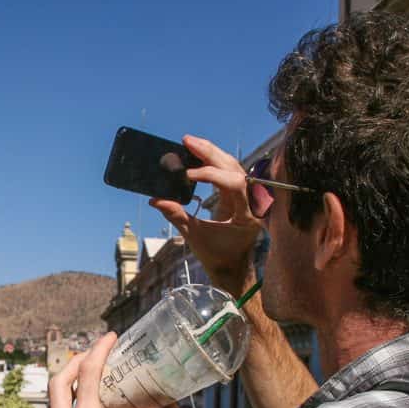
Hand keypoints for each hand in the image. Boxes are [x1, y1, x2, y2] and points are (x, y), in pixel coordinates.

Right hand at [151, 135, 261, 295]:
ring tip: (189, 143)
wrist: (233, 266)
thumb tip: (156, 200)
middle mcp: (252, 202)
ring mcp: (248, 196)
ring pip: (233, 165)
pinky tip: (198, 154)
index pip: (234, 183)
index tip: (186, 175)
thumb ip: (177, 217)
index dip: (210, 174)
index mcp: (247, 215)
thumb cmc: (217, 255)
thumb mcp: (196, 237)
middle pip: (234, 167)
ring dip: (211, 152)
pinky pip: (229, 171)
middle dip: (210, 152)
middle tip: (187, 141)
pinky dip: (213, 160)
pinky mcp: (240, 194)